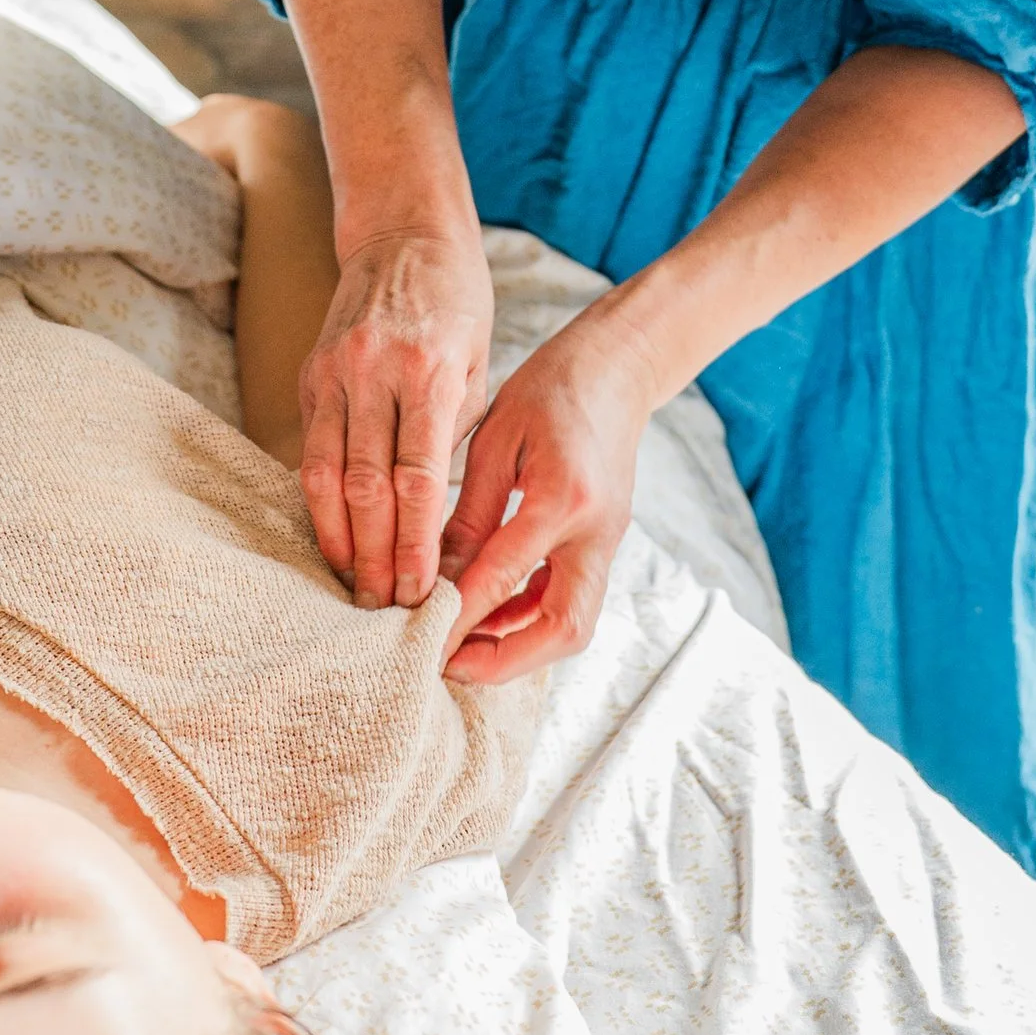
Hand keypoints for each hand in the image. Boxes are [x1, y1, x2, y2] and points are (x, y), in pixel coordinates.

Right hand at [297, 222, 492, 610]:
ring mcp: (336, 372)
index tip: (420, 592)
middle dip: (375, 556)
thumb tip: (441, 523)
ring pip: (326, 474)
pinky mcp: (310, 373)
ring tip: (352, 587)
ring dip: (338, 540)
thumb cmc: (460, 307)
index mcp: (432, 373)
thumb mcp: (481, 368)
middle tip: (383, 609)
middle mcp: (376, 373)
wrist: (406, 234)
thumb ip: (455, 438)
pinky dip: (317, 501)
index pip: (418, 479)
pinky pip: (309, 450)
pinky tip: (330, 537)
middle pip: (368, 487)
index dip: (414, 543)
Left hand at [437, 305, 657, 686]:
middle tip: (448, 664)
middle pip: (564, 627)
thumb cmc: (550, 390)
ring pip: (572, 623)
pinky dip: (530, 618)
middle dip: (506, 659)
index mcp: (564, 498)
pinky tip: (488, 613)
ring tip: (459, 645)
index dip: (461, 615)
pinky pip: (569, 599)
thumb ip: (469, 514)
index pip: (506, 576)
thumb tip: (433, 577)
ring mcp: (607, 542)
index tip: (419, 638)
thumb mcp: (496, 442)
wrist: (616, 370)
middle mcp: (596, 532)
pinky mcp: (604, 544)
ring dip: (518, 645)